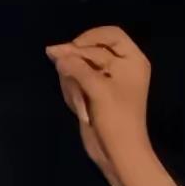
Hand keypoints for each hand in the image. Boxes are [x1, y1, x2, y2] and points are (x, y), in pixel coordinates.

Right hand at [44, 26, 173, 185]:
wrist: (118, 152)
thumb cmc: (116, 118)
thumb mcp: (96, 87)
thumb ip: (74, 64)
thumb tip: (52, 50)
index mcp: (132, 60)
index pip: (109, 33)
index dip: (89, 39)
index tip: (74, 51)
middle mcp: (121, 66)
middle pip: (87, 49)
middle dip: (76, 68)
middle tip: (75, 85)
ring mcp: (106, 79)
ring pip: (76, 66)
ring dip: (73, 84)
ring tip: (82, 104)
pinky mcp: (93, 92)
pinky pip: (73, 81)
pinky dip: (73, 93)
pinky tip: (80, 109)